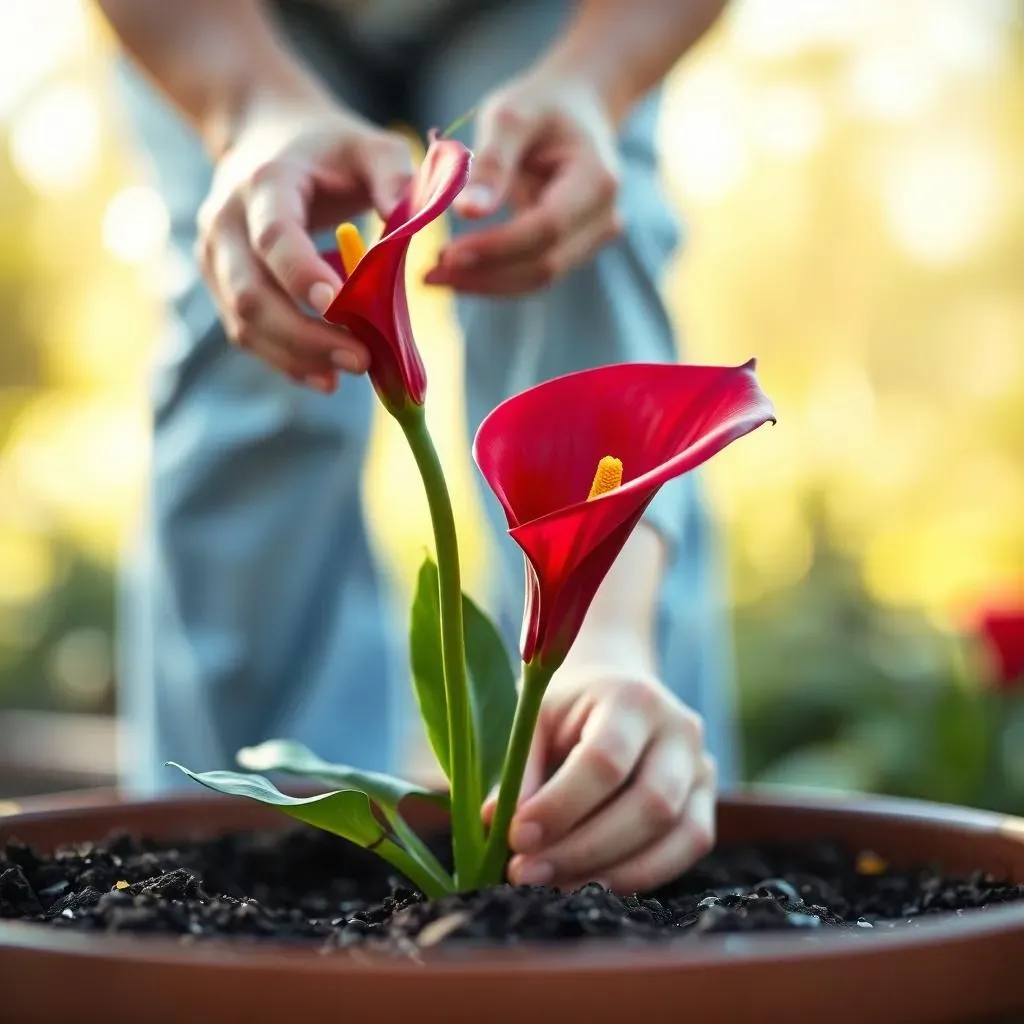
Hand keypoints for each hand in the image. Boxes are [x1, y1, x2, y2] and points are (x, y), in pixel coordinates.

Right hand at [197, 97, 413, 390]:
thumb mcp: (369, 145)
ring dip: (298, 356)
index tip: (340, 307)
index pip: (275, 236)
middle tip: (361, 361)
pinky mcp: (221, 286)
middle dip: (307, 337)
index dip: (303, 275)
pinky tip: (325, 377)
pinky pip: (248, 333)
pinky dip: (286, 360)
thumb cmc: (329, 147)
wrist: (265, 136)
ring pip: (244, 323)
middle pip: (251, 295)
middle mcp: (226, 223)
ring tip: (350, 371)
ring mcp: (216, 258)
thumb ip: (395, 176)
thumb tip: (415, 223)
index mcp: (264, 183)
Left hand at [424, 69, 621, 294]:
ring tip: (437, 273)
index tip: (449, 253)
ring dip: (485, 282)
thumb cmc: (541, 107)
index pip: (547, 229)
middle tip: (430, 273)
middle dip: (485, 274)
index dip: (498, 247)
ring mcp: (592, 239)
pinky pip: (531, 273)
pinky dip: (493, 276)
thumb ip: (492, 162)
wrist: (576, 109)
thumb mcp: (512, 116)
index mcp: (596, 180)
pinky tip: (457, 268)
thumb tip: (468, 212)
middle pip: (544, 265)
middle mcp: (604, 218)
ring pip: (537, 278)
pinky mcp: (574, 251)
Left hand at [484, 651, 715, 893]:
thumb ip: (520, 767)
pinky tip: (590, 883)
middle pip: (648, 803)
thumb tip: (493, 824)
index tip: (516, 837)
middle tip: (526, 873)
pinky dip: (639, 875)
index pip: (604, 760)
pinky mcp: (708, 801)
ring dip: (609, 871)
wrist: (618, 694)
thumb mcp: (538, 718)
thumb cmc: (570, 708)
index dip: (561, 806)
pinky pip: (687, 848)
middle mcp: (679, 729)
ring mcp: (702, 765)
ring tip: (551, 886)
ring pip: (673, 833)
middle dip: (583, 849)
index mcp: (632, 697)